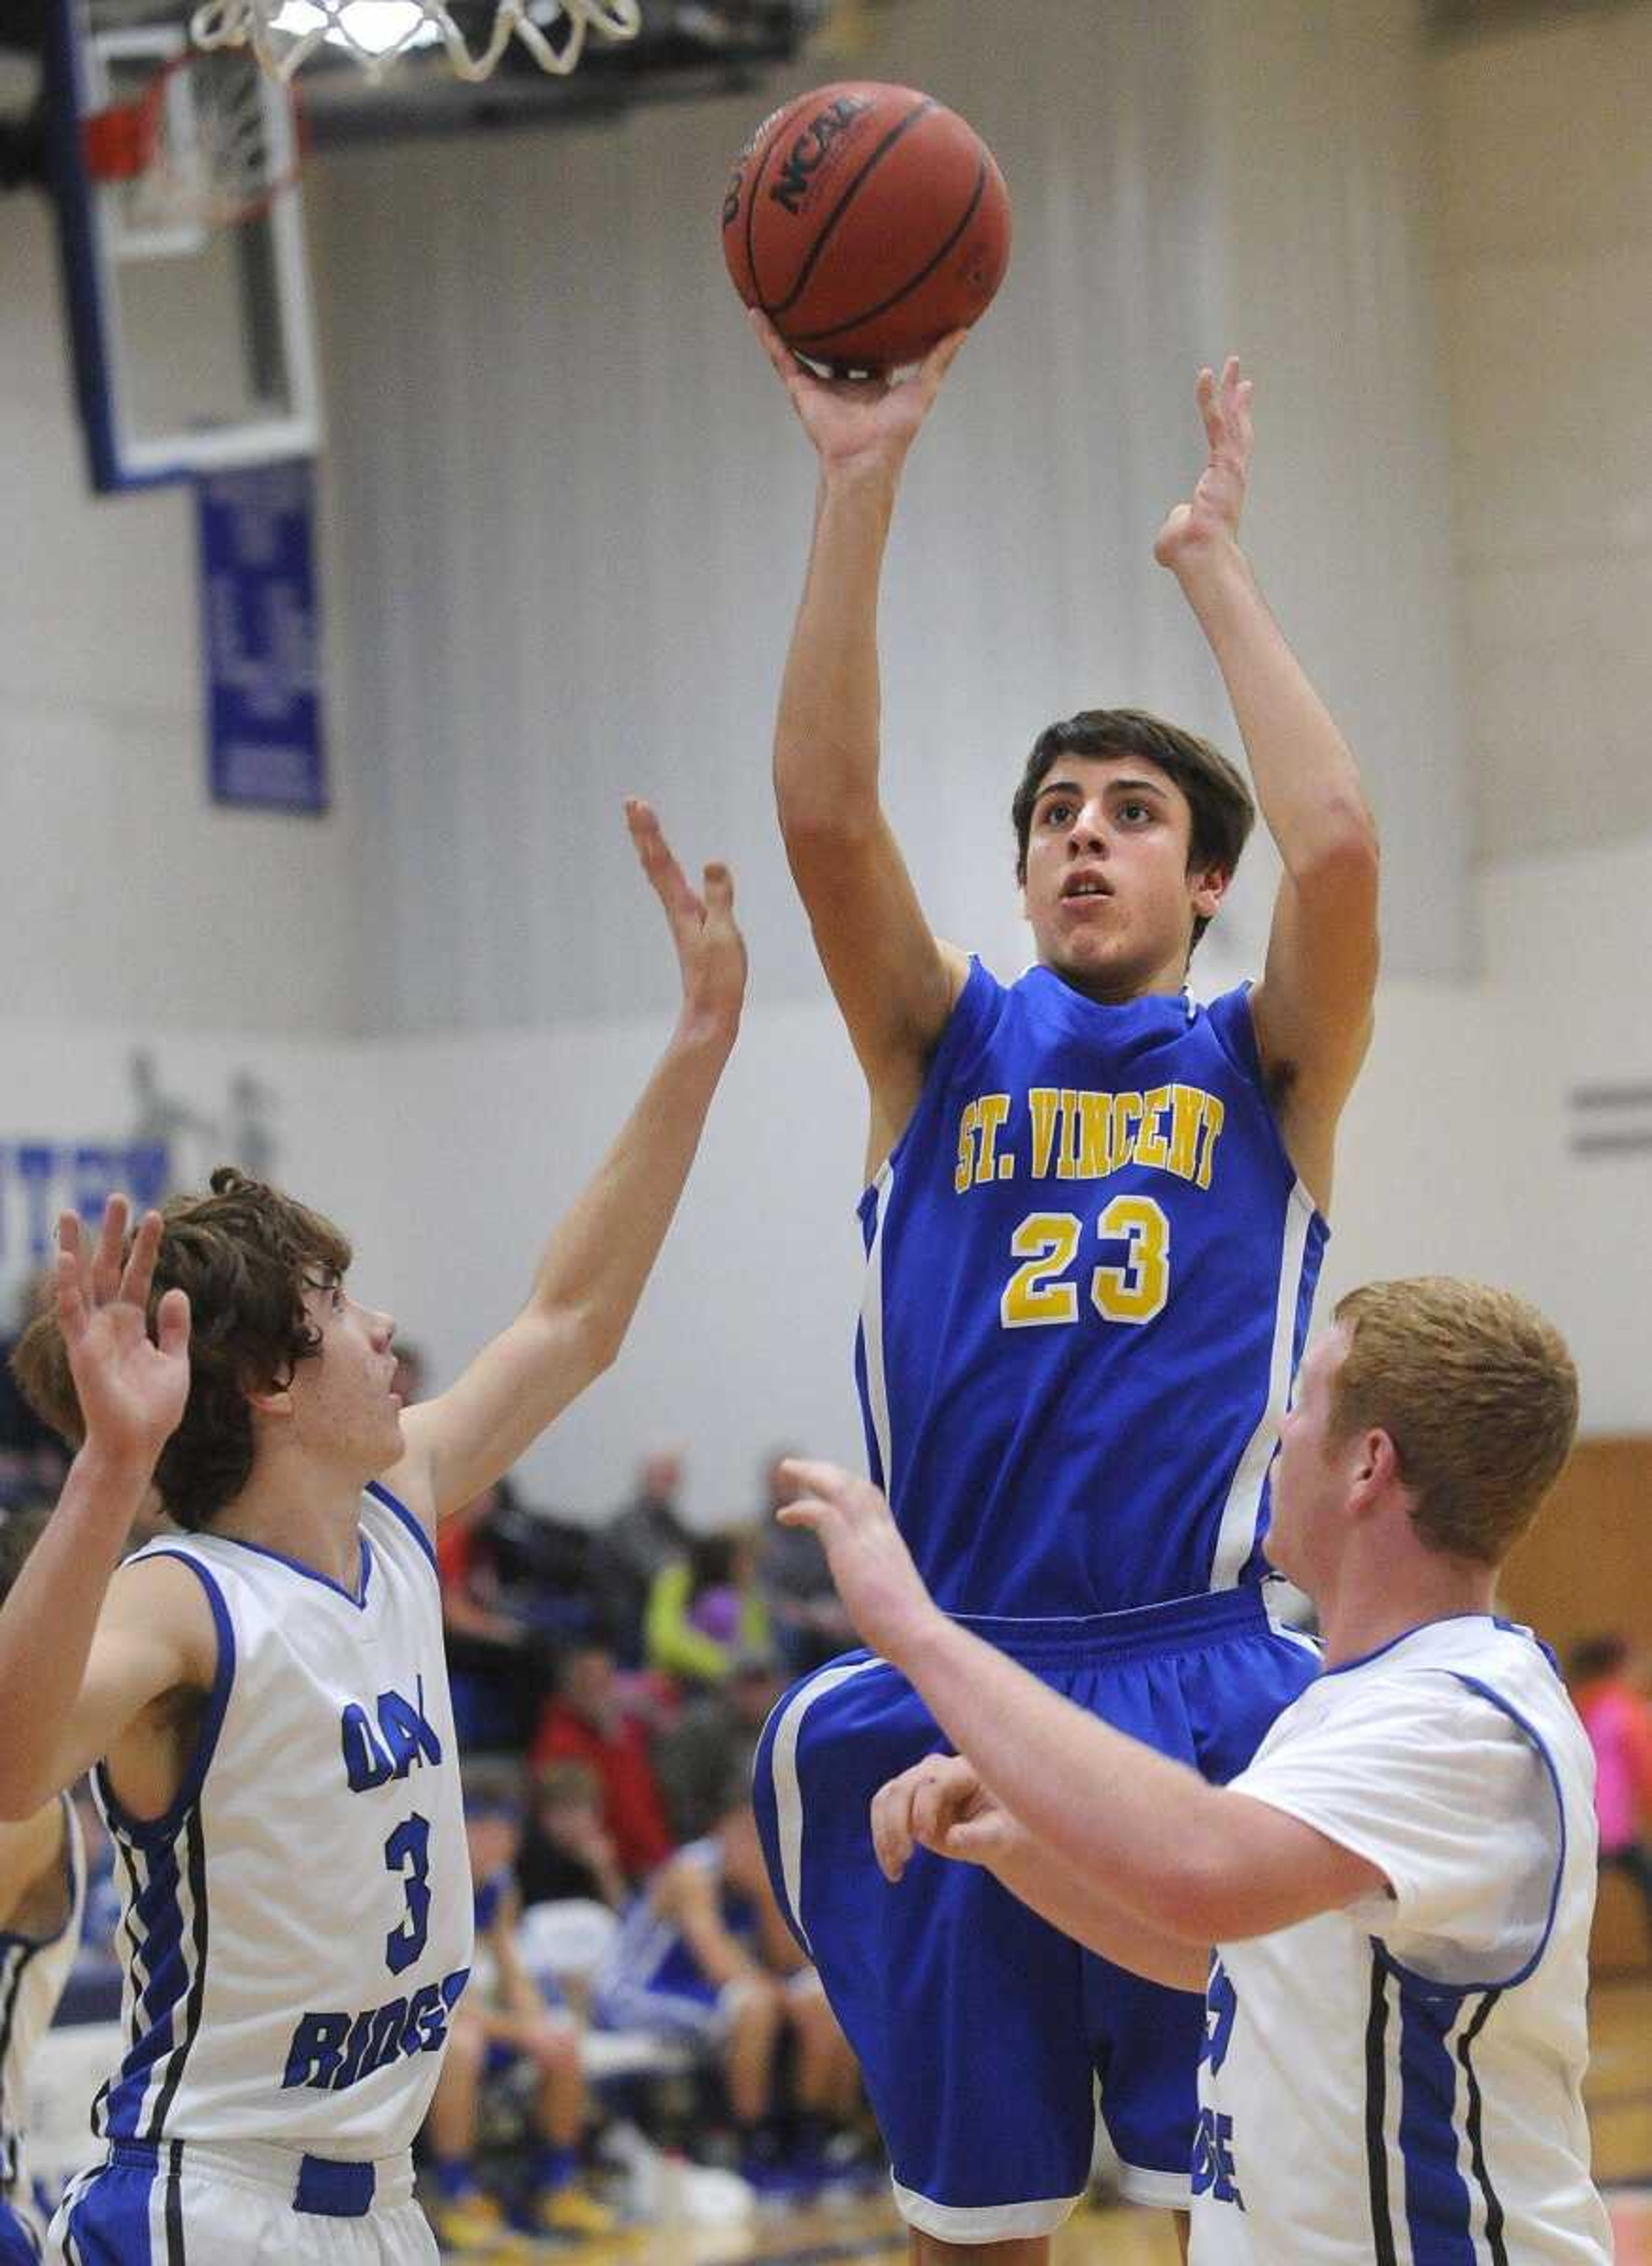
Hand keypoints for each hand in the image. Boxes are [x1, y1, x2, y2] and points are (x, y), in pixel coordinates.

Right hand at [56, 1199, 189, 1469]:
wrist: (138, 1445)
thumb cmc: (154, 1410)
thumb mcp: (175, 1362)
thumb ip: (174, 1327)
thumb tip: (176, 1291)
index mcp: (132, 1324)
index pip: (138, 1275)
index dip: (145, 1246)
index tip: (153, 1214)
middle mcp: (109, 1323)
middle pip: (108, 1268)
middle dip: (111, 1233)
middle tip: (115, 1196)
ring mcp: (92, 1334)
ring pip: (82, 1282)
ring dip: (77, 1248)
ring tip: (71, 1212)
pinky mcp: (82, 1349)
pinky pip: (71, 1313)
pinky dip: (66, 1286)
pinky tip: (63, 1259)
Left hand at [625, 799, 746, 1047]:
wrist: (710, 1015)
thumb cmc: (718, 980)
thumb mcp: (724, 935)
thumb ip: (719, 898)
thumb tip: (712, 862)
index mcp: (682, 908)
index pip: (661, 862)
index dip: (650, 832)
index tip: (637, 804)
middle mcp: (677, 910)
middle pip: (655, 864)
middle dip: (645, 832)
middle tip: (632, 803)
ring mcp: (684, 920)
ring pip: (662, 876)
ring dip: (653, 848)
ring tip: (645, 826)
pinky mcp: (693, 930)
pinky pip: (675, 890)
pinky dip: (668, 870)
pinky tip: (671, 870)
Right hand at [749, 308, 966, 477]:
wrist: (865, 457)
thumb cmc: (896, 430)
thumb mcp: (923, 387)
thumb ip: (939, 358)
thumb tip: (964, 328)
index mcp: (872, 382)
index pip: (870, 349)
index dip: (872, 328)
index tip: (872, 300)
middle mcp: (844, 382)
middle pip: (835, 345)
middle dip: (832, 322)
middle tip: (828, 286)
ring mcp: (820, 385)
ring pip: (802, 346)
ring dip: (789, 322)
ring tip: (779, 290)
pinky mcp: (800, 388)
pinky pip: (780, 355)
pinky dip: (766, 335)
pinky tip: (755, 311)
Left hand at [775, 1458, 939, 1665]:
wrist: (917, 1635)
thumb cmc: (908, 1631)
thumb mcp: (893, 1599)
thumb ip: (879, 1589)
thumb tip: (877, 1610)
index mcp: (892, 1543)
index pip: (873, 1501)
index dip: (851, 1487)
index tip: (833, 1483)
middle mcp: (881, 1532)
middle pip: (856, 1485)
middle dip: (828, 1471)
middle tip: (801, 1467)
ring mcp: (868, 1537)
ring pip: (840, 1487)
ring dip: (812, 1474)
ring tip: (787, 1469)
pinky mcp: (851, 1548)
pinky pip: (822, 1512)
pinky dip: (801, 1507)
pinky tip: (783, 1515)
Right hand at [870, 1752, 1021, 1881]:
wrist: (996, 1830)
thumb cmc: (1002, 1830)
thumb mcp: (999, 1836)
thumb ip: (979, 1837)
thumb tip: (952, 1839)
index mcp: (963, 1771)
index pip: (933, 1784)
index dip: (925, 1811)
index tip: (928, 1841)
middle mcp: (936, 1769)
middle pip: (902, 1787)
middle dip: (897, 1823)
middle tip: (905, 1858)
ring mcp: (918, 1780)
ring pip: (886, 1797)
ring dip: (884, 1834)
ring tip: (895, 1870)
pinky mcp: (906, 1798)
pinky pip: (882, 1810)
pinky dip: (881, 1839)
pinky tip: (893, 1868)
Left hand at [1154, 357, 1252, 576]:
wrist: (1200, 557)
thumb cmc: (1188, 552)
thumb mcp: (1178, 529)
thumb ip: (1179, 517)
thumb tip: (1178, 518)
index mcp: (1221, 486)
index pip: (1229, 447)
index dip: (1235, 422)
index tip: (1239, 400)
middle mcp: (1231, 474)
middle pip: (1237, 427)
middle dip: (1238, 398)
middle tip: (1240, 373)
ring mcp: (1231, 468)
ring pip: (1231, 420)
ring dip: (1230, 390)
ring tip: (1231, 362)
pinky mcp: (1224, 463)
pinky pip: (1216, 423)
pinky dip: (1210, 399)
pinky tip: (1206, 377)